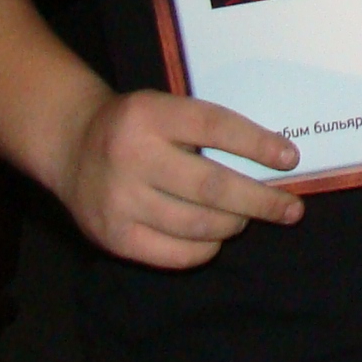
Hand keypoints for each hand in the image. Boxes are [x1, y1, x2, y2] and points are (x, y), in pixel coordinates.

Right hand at [52, 88, 301, 267]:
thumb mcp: (163, 107)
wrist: (70, 144)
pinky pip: (174, 254)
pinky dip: (205, 249)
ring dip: (235, 224)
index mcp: (149, 114)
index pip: (215, 127)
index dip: (257, 144)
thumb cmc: (135, 125)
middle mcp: (132, 156)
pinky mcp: (113, 237)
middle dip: (261, 200)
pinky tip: (217, 238)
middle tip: (291, 209)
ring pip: (197, 225)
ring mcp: (120, 201)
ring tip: (250, 218)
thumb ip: (205, 129)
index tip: (290, 158)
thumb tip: (271, 161)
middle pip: (212, 186)